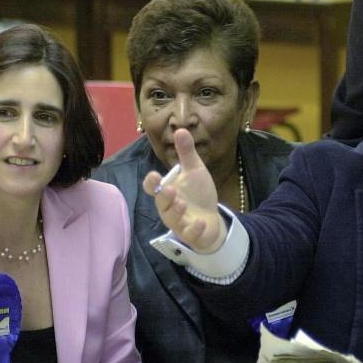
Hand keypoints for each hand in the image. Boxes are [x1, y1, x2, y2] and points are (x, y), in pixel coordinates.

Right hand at [141, 128, 224, 252]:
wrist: (211, 219)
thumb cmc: (198, 194)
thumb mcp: (195, 171)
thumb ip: (186, 153)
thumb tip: (180, 129)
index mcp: (167, 191)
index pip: (153, 187)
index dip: (151, 183)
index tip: (154, 176)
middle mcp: (169, 207)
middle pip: (161, 203)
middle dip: (164, 197)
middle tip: (170, 189)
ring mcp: (179, 222)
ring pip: (172, 219)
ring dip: (176, 211)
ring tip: (182, 203)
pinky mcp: (191, 234)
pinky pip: (189, 233)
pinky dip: (194, 229)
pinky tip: (201, 221)